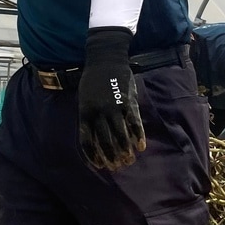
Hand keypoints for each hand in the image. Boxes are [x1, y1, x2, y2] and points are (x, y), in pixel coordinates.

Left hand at [77, 27, 145, 169]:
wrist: (106, 58)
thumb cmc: (93, 79)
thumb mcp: (84, 98)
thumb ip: (89, 116)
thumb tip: (94, 137)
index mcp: (85, 112)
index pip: (87, 141)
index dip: (93, 156)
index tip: (100, 166)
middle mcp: (99, 112)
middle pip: (105, 141)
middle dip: (111, 156)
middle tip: (117, 166)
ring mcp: (114, 108)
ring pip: (120, 135)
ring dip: (125, 150)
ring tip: (129, 160)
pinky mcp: (128, 103)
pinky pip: (134, 123)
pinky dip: (138, 136)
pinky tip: (141, 147)